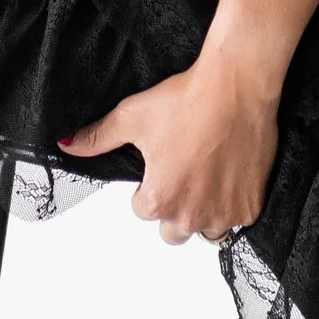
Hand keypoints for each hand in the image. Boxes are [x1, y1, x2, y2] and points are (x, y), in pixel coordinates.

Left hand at [57, 56, 278, 246]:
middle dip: (175, 209)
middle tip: (184, 173)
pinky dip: (234, 204)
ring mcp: (224, 214)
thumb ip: (97, 138)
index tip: (161, 165)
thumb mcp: (132, 117)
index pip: (143, 210)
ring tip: (207, 177)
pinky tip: (230, 175)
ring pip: (207, 231)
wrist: (236, 87)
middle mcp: (190, 216)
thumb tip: (67, 145)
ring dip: (204, 213)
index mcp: (157, 200)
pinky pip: (238, 219)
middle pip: (173, 231)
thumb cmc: (187, 101)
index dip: (149, 186)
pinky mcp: (251, 206)